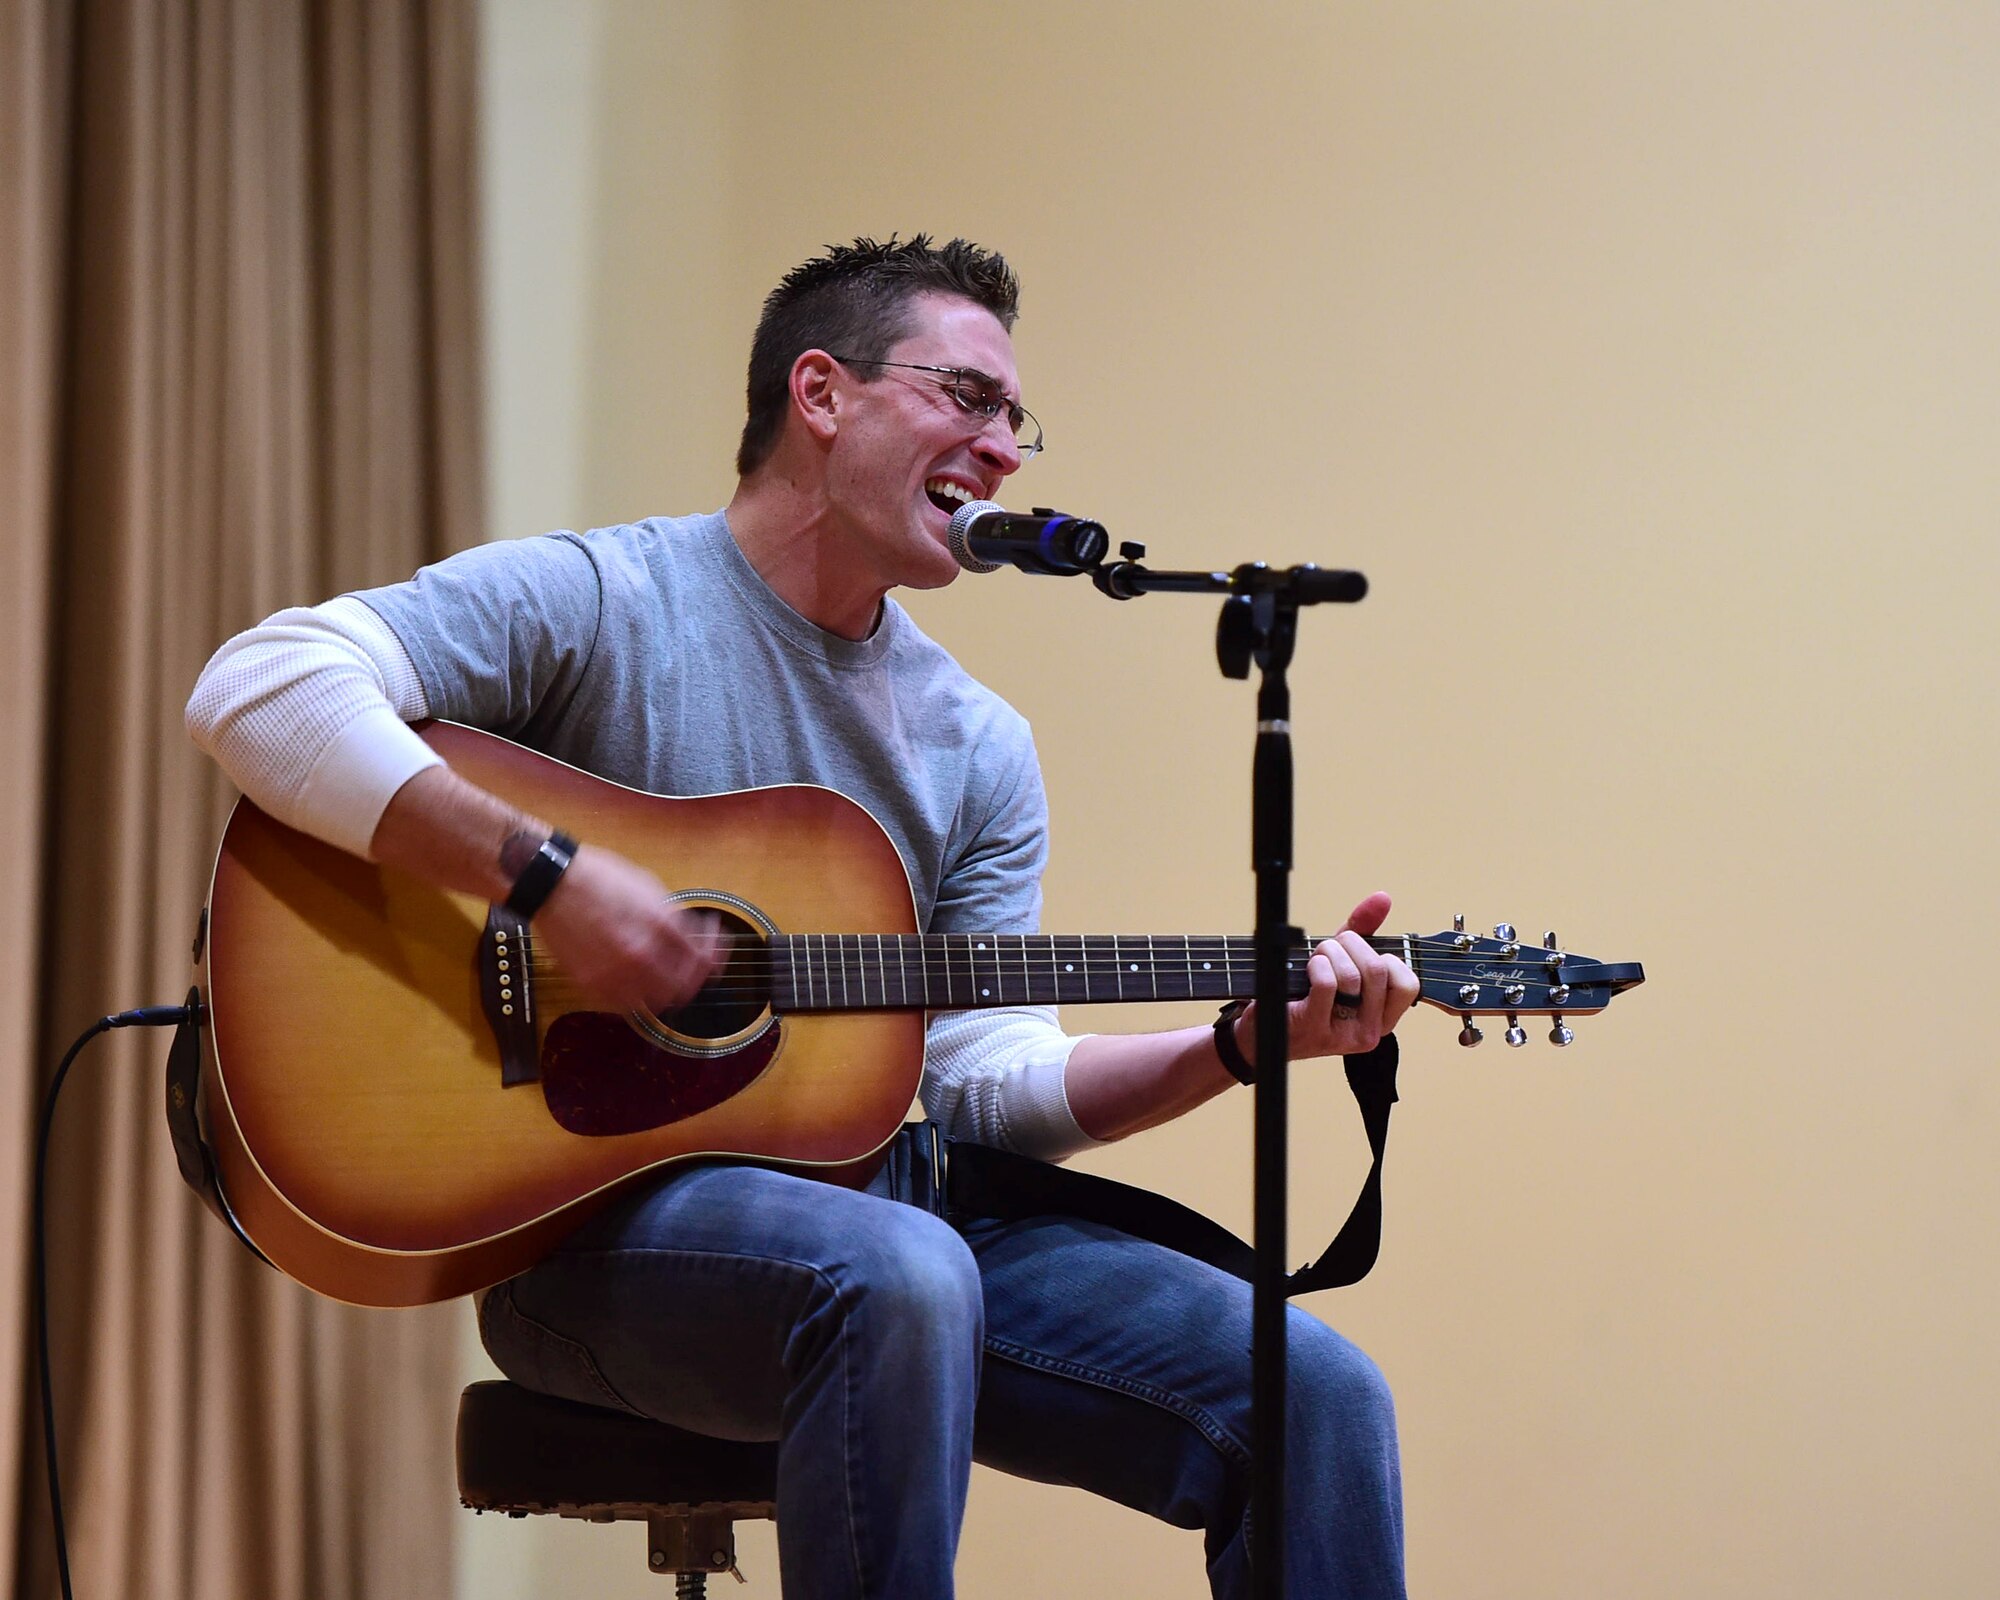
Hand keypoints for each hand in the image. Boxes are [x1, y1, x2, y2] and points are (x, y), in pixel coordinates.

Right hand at [530, 844, 725, 1013]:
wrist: (552, 883)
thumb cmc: (600, 877)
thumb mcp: (649, 887)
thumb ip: (673, 916)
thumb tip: (691, 935)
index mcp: (660, 926)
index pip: (702, 957)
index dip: (715, 953)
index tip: (715, 947)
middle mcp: (641, 954)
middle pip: (685, 986)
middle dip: (695, 976)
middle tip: (694, 968)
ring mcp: (616, 974)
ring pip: (657, 1001)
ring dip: (667, 989)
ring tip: (665, 976)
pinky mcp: (592, 985)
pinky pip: (626, 1005)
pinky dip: (637, 996)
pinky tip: (636, 981)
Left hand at [1230, 891, 1419, 1064]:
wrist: (1262, 1026)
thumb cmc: (1305, 992)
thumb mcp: (1339, 959)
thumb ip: (1364, 929)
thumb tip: (1382, 898)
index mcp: (1383, 1019)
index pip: (1409, 984)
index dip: (1385, 958)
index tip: (1360, 957)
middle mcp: (1370, 1032)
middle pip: (1378, 970)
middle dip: (1349, 945)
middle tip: (1330, 949)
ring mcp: (1344, 1035)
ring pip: (1352, 976)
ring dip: (1327, 953)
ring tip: (1315, 960)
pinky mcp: (1316, 1029)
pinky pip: (1328, 983)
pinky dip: (1315, 966)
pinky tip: (1306, 971)